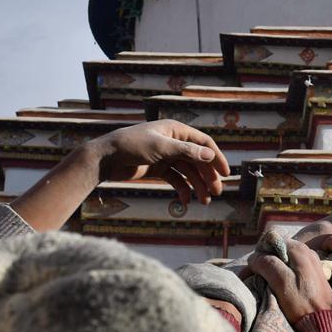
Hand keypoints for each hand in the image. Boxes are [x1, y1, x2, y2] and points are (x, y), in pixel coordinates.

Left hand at [89, 119, 230, 203]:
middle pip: (198, 160)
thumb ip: (187, 151)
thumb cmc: (132, 146)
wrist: (105, 158)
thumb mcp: (161, 147)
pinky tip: (185, 200)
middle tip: (216, 193)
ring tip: (204, 201)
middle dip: (208, 176)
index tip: (226, 174)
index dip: (217, 158)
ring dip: (197, 185)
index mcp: (177, 130)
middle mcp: (174, 142)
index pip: (204, 143)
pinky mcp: (157, 168)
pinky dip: (182, 189)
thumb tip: (210, 155)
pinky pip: (176, 179)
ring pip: (188, 171)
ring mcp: (166, 156)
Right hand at [247, 238, 331, 323]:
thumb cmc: (302, 304)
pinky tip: (279, 285)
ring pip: (285, 258)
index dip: (260, 253)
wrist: (324, 323)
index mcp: (300, 250)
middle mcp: (307, 251)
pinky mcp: (313, 274)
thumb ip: (268, 265)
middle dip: (265, 260)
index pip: (272, 241)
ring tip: (266, 283)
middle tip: (257, 277)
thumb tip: (254, 257)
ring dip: (273, 267)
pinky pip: (292, 267)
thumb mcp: (282, 282)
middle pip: (279, 249)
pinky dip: (283, 272)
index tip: (254, 269)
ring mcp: (311, 262)